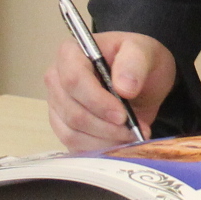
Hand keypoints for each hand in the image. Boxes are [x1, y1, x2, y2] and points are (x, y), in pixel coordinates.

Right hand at [43, 30, 175, 150]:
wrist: (140, 79)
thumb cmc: (137, 60)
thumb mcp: (143, 51)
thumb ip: (134, 62)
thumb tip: (123, 87)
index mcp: (71, 53)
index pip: (73, 80)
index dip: (97, 101)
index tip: (122, 114)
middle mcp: (57, 79)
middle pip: (72, 111)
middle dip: (105, 126)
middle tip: (134, 129)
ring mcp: (58, 105)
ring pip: (72, 133)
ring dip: (105, 139)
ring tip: (131, 136)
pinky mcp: (63, 126)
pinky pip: (75, 145)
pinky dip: (99, 148)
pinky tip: (120, 142)